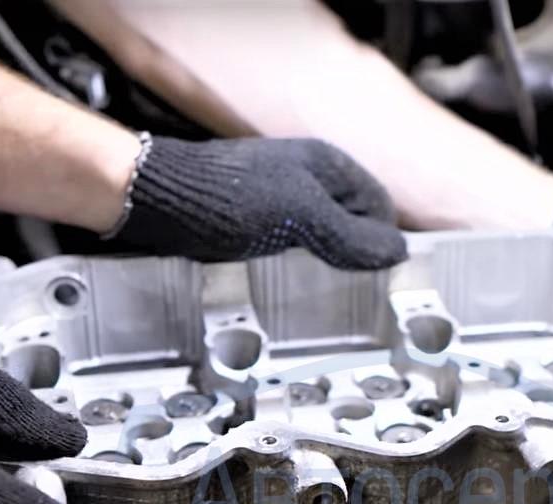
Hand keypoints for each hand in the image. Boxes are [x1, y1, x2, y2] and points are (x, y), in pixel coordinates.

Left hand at [112, 136, 407, 269]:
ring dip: (323, 262)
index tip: (379, 276)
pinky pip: (290, 245)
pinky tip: (284, 280)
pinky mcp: (254, 220)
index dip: (382, 241)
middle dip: (353, 254)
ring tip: (317, 288)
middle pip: (352, 223)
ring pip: (321, 237)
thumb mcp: (302, 218)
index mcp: (327, 165)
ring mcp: (280, 198)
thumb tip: (398, 252)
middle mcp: (307, 178)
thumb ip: (352, 237)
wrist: (154, 200)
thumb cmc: (225, 199)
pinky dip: (294, 265)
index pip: (379, 206)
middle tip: (349, 288)